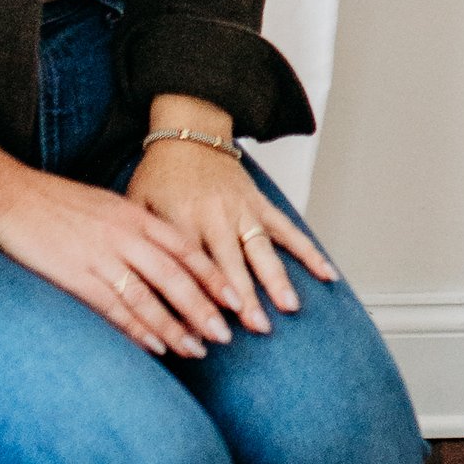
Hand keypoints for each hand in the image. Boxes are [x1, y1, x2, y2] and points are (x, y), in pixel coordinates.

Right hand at [0, 147, 235, 357]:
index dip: (213, 277)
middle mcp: (125, 235)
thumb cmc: (58, 203)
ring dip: (175, 327)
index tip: (236, 300)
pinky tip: (156, 346)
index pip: (186, 250)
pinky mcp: (77, 276)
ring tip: (197, 350)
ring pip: (149, 297)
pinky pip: (115, 308)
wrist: (11, 196)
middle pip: (175, 277)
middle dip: (204, 309)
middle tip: (226, 335)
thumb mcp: (108, 205)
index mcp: (135, 216)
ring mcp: (101, 256)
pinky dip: (138, 330)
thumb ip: (137, 228)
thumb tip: (166, 254)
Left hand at [129, 134, 336, 329]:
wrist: (188, 133)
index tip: (207, 329)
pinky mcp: (260, 204)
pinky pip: (287, 229)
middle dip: (245, 296)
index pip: (190, 265)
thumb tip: (145, 290)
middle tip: (257, 326)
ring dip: (276, 278)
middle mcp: (215, 215)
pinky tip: (325, 274)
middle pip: (231, 262)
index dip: (198, 297)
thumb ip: (144, 244)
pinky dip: (308, 251)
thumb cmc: (159, 174)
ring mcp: (242, 209)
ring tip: (289, 306)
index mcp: (180, 218)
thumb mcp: (137, 205)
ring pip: (261, 248)